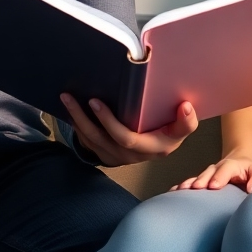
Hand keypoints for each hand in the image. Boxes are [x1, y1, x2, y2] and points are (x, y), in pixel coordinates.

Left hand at [60, 94, 197, 166]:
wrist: (158, 148)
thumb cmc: (169, 132)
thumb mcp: (181, 130)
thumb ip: (186, 122)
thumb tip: (185, 106)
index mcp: (149, 148)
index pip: (125, 138)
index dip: (108, 121)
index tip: (95, 101)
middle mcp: (129, 155)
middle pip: (100, 137)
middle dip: (84, 116)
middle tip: (72, 95)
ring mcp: (115, 155)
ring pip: (90, 139)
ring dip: (76, 118)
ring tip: (66, 98)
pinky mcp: (105, 153)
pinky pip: (87, 141)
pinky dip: (77, 124)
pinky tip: (70, 108)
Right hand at [171, 152, 251, 193]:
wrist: (238, 162)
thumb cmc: (249, 172)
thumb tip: (251, 190)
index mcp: (231, 165)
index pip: (226, 168)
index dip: (219, 176)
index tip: (213, 186)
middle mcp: (217, 168)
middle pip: (208, 172)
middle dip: (201, 180)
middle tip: (195, 188)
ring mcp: (207, 174)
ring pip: (197, 177)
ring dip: (189, 183)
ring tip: (180, 190)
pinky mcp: (201, 181)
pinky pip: (191, 183)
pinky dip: (182, 187)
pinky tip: (172, 193)